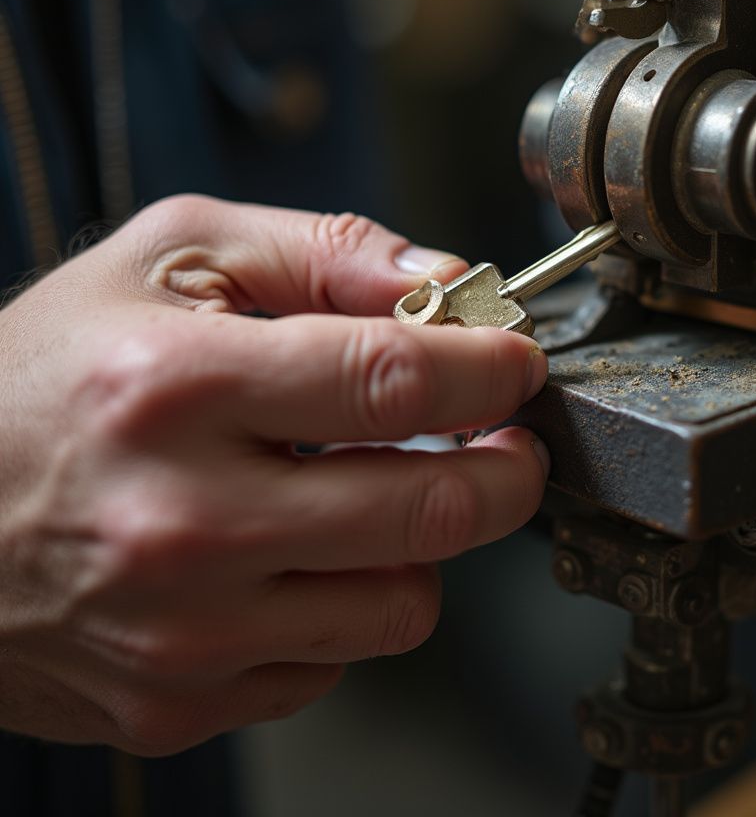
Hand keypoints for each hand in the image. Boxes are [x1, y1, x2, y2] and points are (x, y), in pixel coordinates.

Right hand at [0, 195, 548, 754]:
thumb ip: (322, 251)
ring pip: (403, 603)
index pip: (399, 380)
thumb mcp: (169, 258)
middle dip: (507, 469)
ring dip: (423, 541)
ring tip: (378, 492)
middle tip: (507, 441)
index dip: (491, 368)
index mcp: (179, 385)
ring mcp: (181, 631)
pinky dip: (346, 600)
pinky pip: (334, 660)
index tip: (515, 363)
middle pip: (430, 507)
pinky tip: (296, 554)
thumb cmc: (45, 372)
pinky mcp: (176, 698)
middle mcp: (181, 520)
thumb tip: (443, 282)